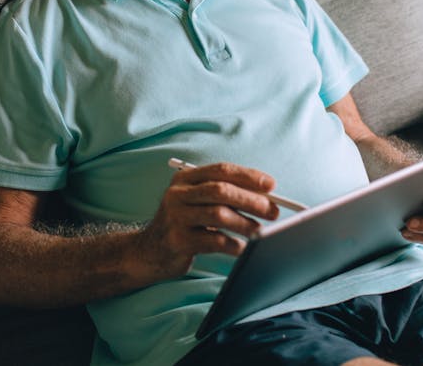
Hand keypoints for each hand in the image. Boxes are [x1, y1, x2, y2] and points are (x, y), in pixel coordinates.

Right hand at [133, 162, 279, 279]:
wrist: (149, 251)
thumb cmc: (184, 223)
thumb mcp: (198, 202)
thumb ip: (224, 195)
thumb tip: (266, 196)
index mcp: (185, 179)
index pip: (221, 170)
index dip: (248, 176)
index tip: (271, 185)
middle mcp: (177, 194)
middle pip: (221, 190)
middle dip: (251, 200)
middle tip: (273, 211)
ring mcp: (176, 217)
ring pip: (219, 214)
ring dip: (245, 223)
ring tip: (259, 231)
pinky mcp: (178, 241)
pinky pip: (214, 241)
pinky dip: (233, 244)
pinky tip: (242, 248)